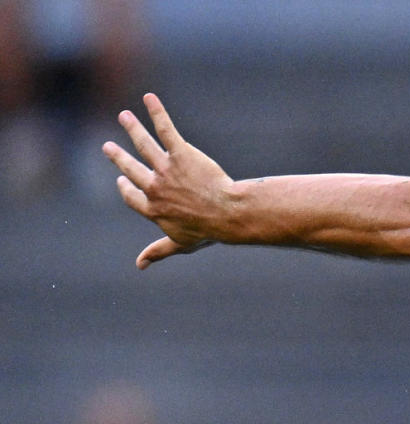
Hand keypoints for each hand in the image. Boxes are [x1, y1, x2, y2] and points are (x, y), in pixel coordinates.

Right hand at [102, 93, 232, 268]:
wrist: (228, 214)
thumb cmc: (208, 231)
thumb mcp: (181, 244)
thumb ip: (159, 251)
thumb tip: (139, 265)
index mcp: (153, 208)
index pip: (132, 197)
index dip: (126, 189)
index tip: (121, 181)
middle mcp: (155, 187)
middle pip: (131, 168)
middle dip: (118, 157)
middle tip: (108, 147)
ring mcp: (166, 169)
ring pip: (144, 145)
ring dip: (132, 129)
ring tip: (124, 116)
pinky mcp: (181, 153)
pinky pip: (166, 129)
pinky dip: (156, 112)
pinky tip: (150, 99)